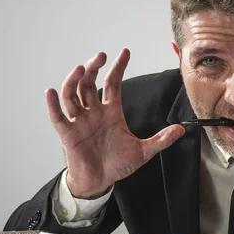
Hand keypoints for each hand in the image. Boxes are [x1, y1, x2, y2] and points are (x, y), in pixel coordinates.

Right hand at [46, 48, 184, 198]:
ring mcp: (80, 121)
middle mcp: (94, 112)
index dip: (118, 67)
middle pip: (89, 83)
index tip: (124, 52)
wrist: (100, 181)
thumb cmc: (117, 164)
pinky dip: (53, 104)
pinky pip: (59, 117)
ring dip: (74, 80)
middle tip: (101, 56)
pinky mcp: (68, 134)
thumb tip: (181, 129)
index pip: (113, 83)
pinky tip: (52, 92)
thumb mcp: (143, 151)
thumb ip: (161, 139)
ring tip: (80, 68)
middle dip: (93, 68)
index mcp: (111, 112)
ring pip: (73, 94)